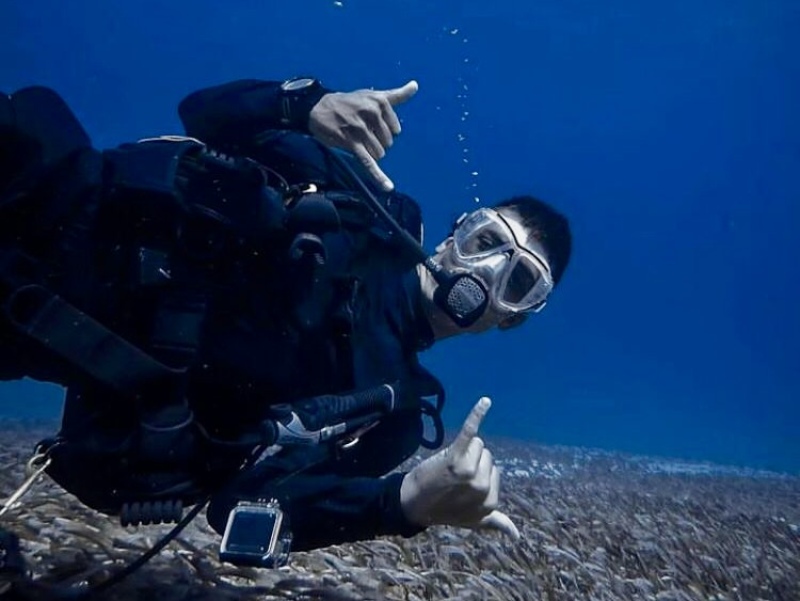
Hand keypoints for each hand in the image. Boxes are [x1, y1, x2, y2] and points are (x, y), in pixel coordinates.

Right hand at [308, 80, 418, 191]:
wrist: (318, 106)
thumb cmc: (349, 102)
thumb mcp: (373, 96)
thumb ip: (396, 95)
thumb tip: (415, 86)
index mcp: (380, 102)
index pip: (396, 130)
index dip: (384, 130)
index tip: (370, 122)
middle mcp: (371, 113)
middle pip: (388, 143)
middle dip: (376, 141)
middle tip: (359, 129)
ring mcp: (361, 129)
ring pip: (379, 153)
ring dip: (368, 150)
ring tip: (354, 138)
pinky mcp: (351, 143)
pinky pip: (368, 162)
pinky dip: (378, 176)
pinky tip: (388, 187)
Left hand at [399, 397, 519, 538]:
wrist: (412, 504)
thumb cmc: (443, 509)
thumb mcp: (473, 521)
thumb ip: (496, 523)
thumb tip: (517, 536)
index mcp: (491, 501)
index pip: (493, 468)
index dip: (477, 472)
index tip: (461, 486)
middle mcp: (482, 487)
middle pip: (486, 454)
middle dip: (471, 460)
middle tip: (452, 476)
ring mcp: (469, 471)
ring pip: (477, 444)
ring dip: (464, 450)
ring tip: (447, 466)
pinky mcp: (455, 456)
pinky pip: (471, 431)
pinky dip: (477, 414)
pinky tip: (485, 402)